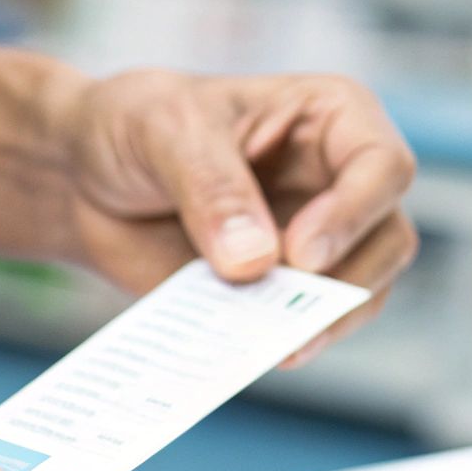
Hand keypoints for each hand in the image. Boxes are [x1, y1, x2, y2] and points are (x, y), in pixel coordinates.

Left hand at [61, 70, 418, 366]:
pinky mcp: (280, 292)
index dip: (354, 213)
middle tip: (290, 307)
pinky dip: (285, 342)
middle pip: (388, 240)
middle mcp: (338, 182)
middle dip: (349, 280)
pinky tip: (253, 352)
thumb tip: (254, 261)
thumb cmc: (133, 126)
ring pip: (364, 294)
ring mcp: (316, 243)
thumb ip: (211, 189)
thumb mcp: (165, 133)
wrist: (82, 180)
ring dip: (324, 323)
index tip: (298, 252)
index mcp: (329, 118)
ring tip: (276, 344)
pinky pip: (306, 328)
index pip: (383, 166)